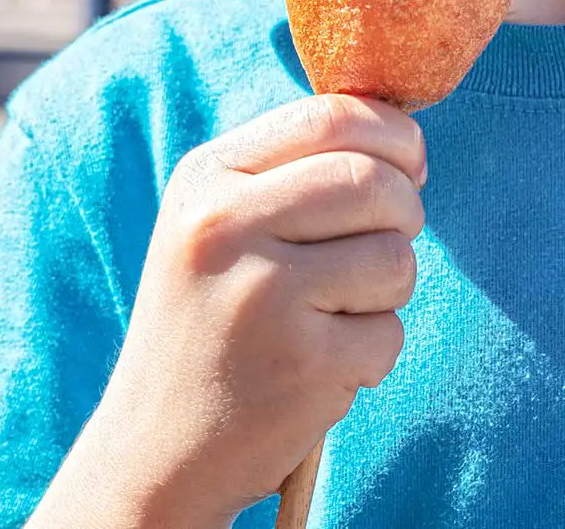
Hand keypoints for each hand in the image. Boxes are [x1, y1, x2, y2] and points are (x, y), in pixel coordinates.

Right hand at [49, 95, 426, 526]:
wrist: (155, 448)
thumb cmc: (209, 322)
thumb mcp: (220, 225)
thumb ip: (295, 171)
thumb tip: (407, 142)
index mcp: (207, 178)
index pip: (332, 116)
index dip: (394, 136)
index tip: (409, 166)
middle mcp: (226, 226)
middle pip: (376, 182)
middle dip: (404, 213)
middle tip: (379, 249)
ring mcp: (264, 295)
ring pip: (395, 258)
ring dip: (388, 291)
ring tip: (332, 317)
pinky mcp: (303, 362)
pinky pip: (390, 334)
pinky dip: (373, 355)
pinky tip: (320, 369)